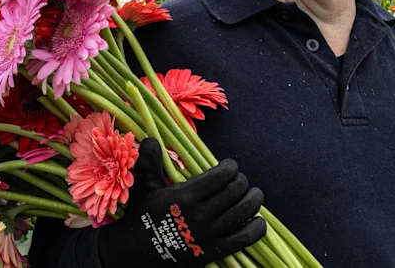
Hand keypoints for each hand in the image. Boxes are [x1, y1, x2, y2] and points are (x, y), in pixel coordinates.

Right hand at [98, 138, 265, 267]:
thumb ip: (150, 162)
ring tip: (255, 194)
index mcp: (186, 196)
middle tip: (240, 179)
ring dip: (254, 200)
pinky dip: (257, 228)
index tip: (230, 166)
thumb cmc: (142, 217)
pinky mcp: (214, 251)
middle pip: (235, 191)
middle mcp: (201, 214)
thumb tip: (150, 139)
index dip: (230, 168)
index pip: (220, 176)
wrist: (136, 254)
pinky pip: (244, 238)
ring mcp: (209, 234)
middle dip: (242, 181)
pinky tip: (259, 220)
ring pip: (243, 212)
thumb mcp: (144, 188)